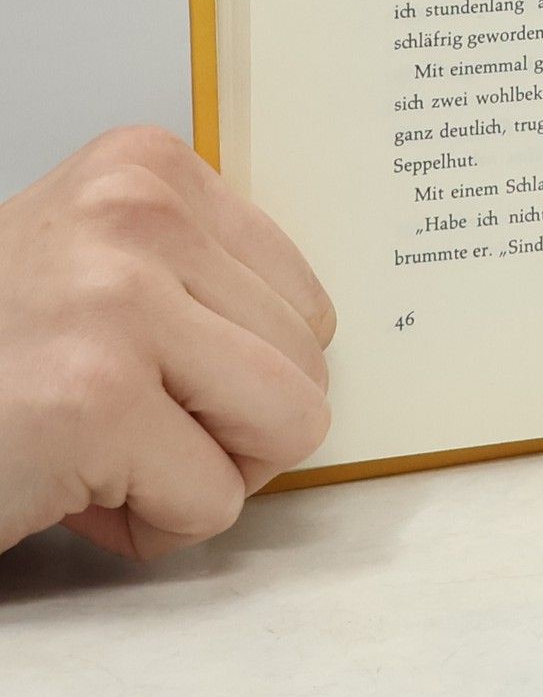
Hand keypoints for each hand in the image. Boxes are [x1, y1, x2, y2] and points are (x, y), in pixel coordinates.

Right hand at [0, 128, 334, 561]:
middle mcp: (136, 214)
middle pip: (307, 363)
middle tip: (123, 431)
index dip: (240, 372)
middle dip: (227, 429)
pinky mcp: (91, 399)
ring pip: (288, 426)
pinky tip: (69, 490)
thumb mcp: (94, 267)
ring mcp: (116, 301)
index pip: (305, 299)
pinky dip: (152, 527)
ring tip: (106, 457)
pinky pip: (213, 501)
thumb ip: (197, 278)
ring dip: (202, 476)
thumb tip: (321, 347)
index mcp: (147, 169)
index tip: (149, 377)